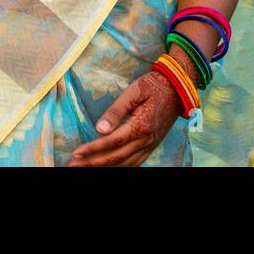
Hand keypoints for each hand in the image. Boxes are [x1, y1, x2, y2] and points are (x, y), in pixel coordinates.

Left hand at [67, 69, 183, 165]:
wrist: (178, 88)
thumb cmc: (154, 85)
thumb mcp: (133, 92)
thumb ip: (116, 111)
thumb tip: (100, 129)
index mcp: (140, 126)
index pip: (111, 142)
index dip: (92, 149)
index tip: (77, 153)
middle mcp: (145, 141)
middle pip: (116, 158)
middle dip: (93, 163)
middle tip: (74, 165)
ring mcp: (150, 145)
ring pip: (126, 164)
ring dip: (105, 168)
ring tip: (87, 168)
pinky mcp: (152, 145)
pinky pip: (136, 163)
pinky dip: (121, 168)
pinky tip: (110, 167)